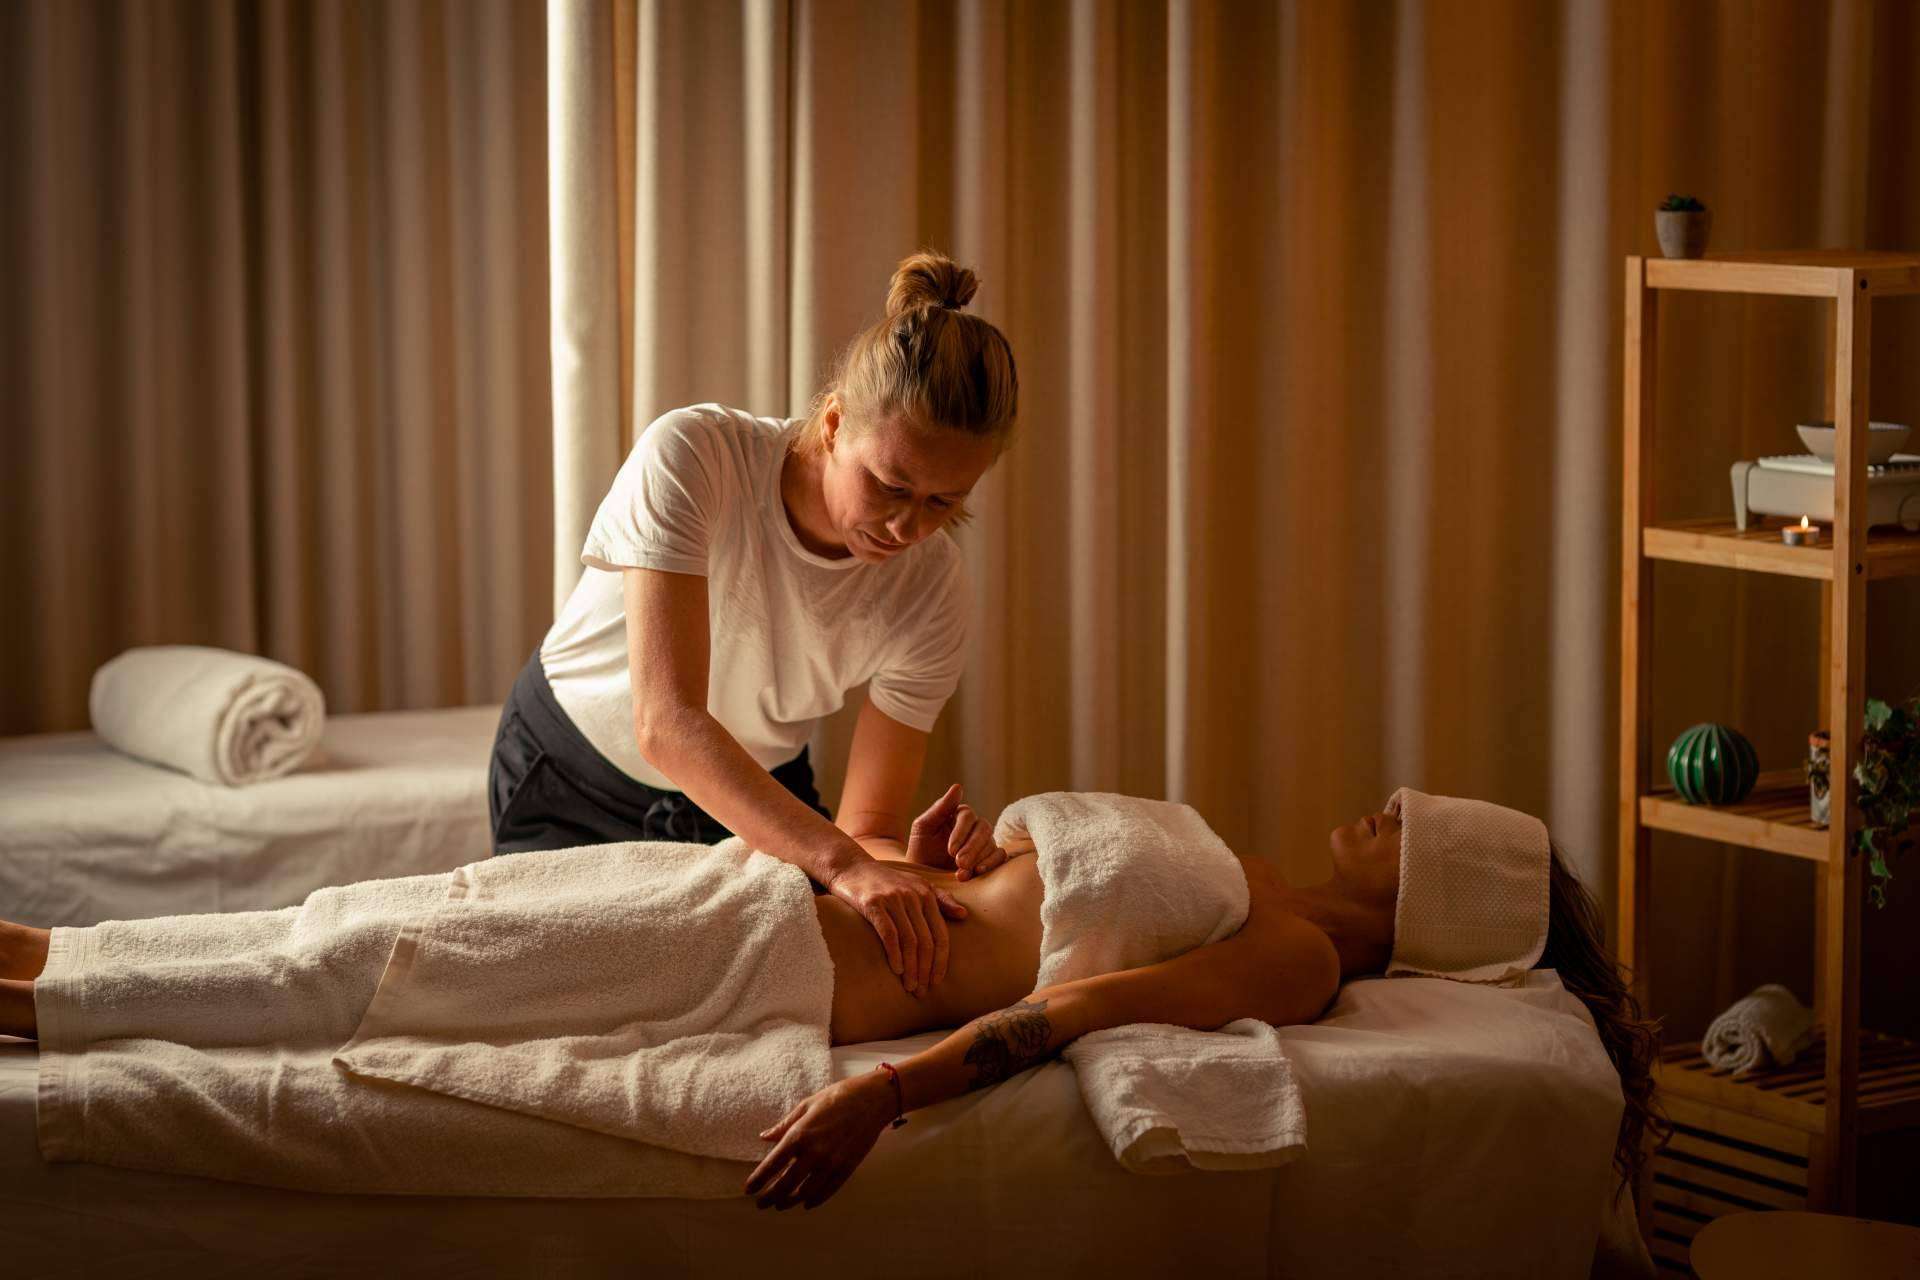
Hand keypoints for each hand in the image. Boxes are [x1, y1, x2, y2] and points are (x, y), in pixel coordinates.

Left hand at [745, 1073, 894, 1210]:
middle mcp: (813, 1153)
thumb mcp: (806, 1105)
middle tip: (761, 1204)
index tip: (748, 1190)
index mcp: (799, 1135)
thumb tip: (764, 1137)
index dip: (758, 1180)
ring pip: (805, 1192)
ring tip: (780, 1205)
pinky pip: (827, 1191)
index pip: (772, 1165)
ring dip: (789, 1201)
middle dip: (770, 1197)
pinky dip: (814, 1200)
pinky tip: (806, 1203)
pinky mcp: (846, 1168)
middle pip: (786, 1184)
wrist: (871, 1100)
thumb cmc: (836, 1097)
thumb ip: (784, 1125)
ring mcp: (831, 1163)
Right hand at [827, 857, 966, 995]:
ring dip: (911, 968)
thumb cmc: (885, 881)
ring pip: (909, 940)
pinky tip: (896, 970)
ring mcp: (893, 899)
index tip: (936, 981)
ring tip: (910, 986)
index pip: (940, 934)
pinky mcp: (873, 903)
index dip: (941, 961)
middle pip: (926, 941)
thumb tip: (963, 915)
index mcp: (926, 894)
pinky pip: (888, 933)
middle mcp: (912, 896)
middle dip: (926, 970)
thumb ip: (940, 899)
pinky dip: (894, 954)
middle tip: (922, 991)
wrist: (850, 867)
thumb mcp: (915, 884)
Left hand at [906, 783, 1010, 882]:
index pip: (968, 816)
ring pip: (991, 843)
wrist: (924, 875)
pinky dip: (992, 863)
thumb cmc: (921, 849)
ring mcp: (984, 841)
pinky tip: (978, 872)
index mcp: (958, 814)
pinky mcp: (990, 857)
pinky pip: (1000, 855)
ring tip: (962, 874)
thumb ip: (940, 808)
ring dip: (978, 859)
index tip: (951, 850)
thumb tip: (958, 787)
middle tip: (959, 862)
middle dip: (971, 847)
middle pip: (984, 828)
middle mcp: (974, 826)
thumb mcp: (923, 827)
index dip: (961, 833)